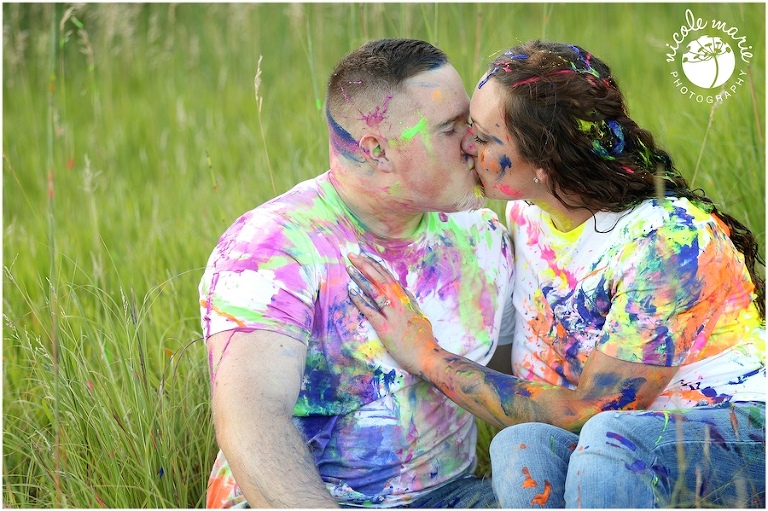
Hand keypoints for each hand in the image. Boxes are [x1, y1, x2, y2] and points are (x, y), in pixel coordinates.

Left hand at [346, 253, 438, 374]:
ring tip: (349, 268)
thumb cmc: (424, 340)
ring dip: (361, 278)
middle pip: (381, 279)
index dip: (376, 266)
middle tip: (352, 255)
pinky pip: (370, 311)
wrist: (428, 356)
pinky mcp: (386, 328)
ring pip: (375, 291)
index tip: (366, 256)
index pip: (390, 277)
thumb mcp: (419, 316)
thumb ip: (411, 303)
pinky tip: (350, 292)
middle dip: (366, 265)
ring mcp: (393, 315)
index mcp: (407, 300)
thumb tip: (405, 293)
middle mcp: (400, 303)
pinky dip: (360, 300)